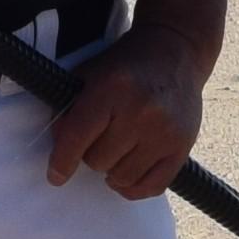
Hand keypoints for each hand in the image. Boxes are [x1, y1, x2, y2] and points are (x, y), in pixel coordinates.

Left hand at [44, 28, 207, 199]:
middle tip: (101, 137)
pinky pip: (152, 187)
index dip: (62, 161)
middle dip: (92, 153)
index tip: (56, 175)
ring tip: (118, 148)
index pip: (78, 136)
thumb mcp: (91, 75)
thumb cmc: (127, 65)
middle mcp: (141, 111)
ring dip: (113, 168)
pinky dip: (134, 187)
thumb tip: (60, 149)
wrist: (175, 51)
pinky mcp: (182, 146)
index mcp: (112, 88)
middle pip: (98, 161)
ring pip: (122, 177)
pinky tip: (129, 170)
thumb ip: (71, 109)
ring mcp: (165, 131)